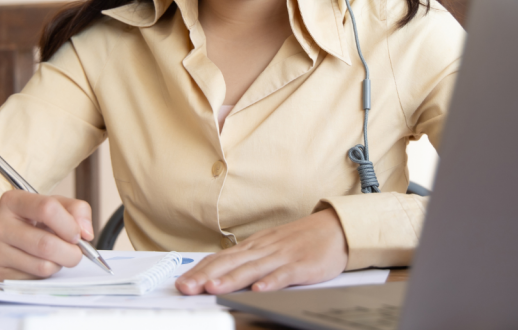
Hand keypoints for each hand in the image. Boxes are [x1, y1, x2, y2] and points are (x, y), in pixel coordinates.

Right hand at [0, 191, 93, 282]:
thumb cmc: (30, 219)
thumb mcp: (53, 204)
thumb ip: (76, 210)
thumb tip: (86, 233)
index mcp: (12, 201)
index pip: (47, 209)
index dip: (69, 224)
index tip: (78, 235)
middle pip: (46, 244)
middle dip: (71, 252)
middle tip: (76, 252)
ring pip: (43, 266)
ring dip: (59, 264)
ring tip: (56, 255)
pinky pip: (34, 279)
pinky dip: (45, 274)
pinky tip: (39, 263)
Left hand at [175, 208, 347, 294]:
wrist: (335, 228)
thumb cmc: (300, 240)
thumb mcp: (269, 246)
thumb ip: (247, 259)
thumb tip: (219, 272)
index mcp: (254, 246)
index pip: (221, 258)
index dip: (200, 270)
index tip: (182, 282)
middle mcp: (264, 249)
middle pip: (231, 263)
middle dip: (206, 275)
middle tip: (187, 287)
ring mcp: (283, 256)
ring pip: (253, 268)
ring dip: (232, 279)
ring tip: (213, 288)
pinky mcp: (303, 265)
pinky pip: (285, 274)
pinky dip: (271, 282)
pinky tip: (259, 290)